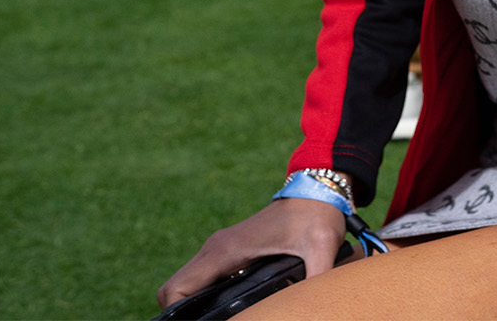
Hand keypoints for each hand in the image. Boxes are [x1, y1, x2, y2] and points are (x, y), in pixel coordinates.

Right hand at [156, 197, 347, 306]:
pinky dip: (203, 294)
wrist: (317, 188)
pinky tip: (227, 306)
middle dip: (182, 312)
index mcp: (226, 251)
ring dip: (193, 303)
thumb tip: (316, 303)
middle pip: (175, 289)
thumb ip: (317, 276)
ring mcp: (220, 248)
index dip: (175, 312)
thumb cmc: (317, 215)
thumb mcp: (321, 248)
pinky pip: (202, 277)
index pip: (176, 288)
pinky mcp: (229, 249)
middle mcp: (215, 248)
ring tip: (219, 317)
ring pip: (187, 283)